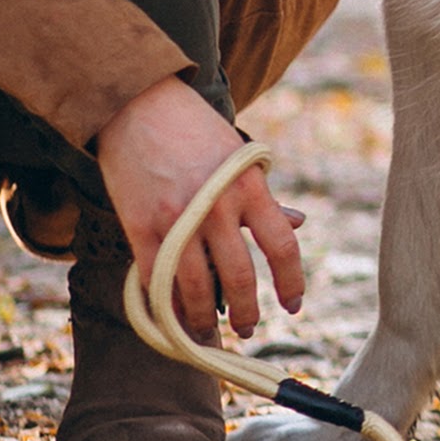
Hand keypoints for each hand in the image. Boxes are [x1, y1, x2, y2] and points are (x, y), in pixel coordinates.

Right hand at [94, 76, 304, 341]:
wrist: (140, 106)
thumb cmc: (197, 132)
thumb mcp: (241, 158)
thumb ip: (265, 197)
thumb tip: (299, 224)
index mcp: (250, 186)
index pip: (282, 246)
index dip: (291, 282)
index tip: (294, 306)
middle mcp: (217, 206)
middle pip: (239, 276)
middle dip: (248, 312)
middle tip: (251, 330)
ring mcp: (176, 220)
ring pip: (195, 288)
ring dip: (205, 320)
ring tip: (210, 334)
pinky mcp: (140, 228)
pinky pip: (156, 281)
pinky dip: (167, 307)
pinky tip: (175, 320)